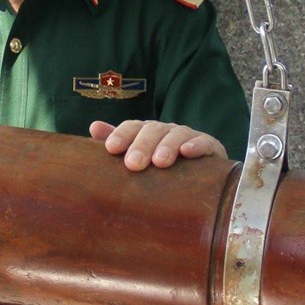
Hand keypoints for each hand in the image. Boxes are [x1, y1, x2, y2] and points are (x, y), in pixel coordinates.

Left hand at [88, 118, 227, 171]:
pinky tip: (188, 152)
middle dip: (142, 145)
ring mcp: (188, 137)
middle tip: (133, 164)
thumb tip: (94, 127)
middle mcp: (166, 131)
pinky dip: (196, 145)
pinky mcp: (211, 147)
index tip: (111, 148)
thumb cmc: (160, 167)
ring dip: (167, 146)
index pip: (132, 127)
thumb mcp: (138, 156)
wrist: (201, 178)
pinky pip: (204, 142)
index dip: (121, 135)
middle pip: (152, 131)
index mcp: (146, 132)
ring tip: (160, 162)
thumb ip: (117, 141)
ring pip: (176, 135)